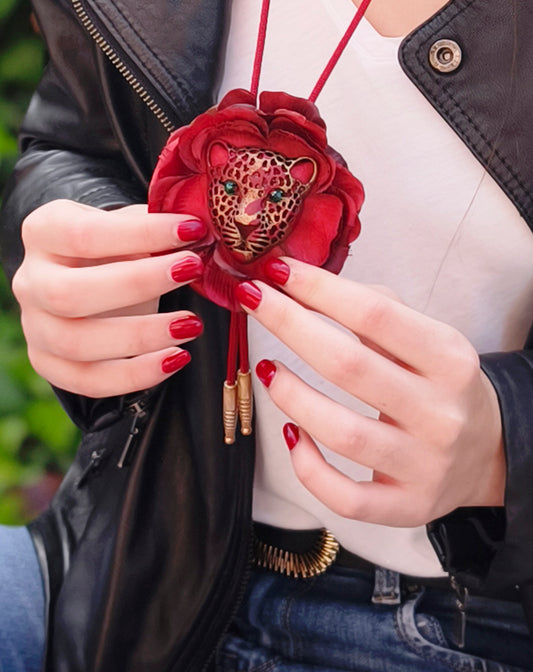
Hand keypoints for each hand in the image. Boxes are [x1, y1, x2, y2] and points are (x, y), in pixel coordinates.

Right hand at [12, 200, 206, 397]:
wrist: (92, 271)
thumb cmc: (115, 245)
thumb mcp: (129, 224)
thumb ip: (155, 226)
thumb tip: (200, 231)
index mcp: (44, 231)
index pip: (85, 234)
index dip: (141, 233)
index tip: (191, 230)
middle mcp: (30, 280)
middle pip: (69, 293)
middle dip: (138, 284)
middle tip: (191, 271)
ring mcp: (35, 326)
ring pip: (75, 343)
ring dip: (141, 336)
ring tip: (191, 325)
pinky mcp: (49, 363)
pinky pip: (87, 380)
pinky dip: (135, 375)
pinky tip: (175, 358)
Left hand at [235, 258, 504, 526]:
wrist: (488, 452)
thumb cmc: (441, 384)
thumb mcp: (429, 339)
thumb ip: (377, 309)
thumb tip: (306, 284)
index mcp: (450, 359)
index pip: (376, 314)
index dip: (319, 288)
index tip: (276, 269)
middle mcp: (440, 413)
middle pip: (349, 365)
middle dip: (289, 325)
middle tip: (252, 299)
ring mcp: (424, 466)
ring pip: (342, 433)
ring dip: (291, 395)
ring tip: (268, 368)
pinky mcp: (406, 508)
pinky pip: (345, 497)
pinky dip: (307, 466)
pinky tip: (291, 434)